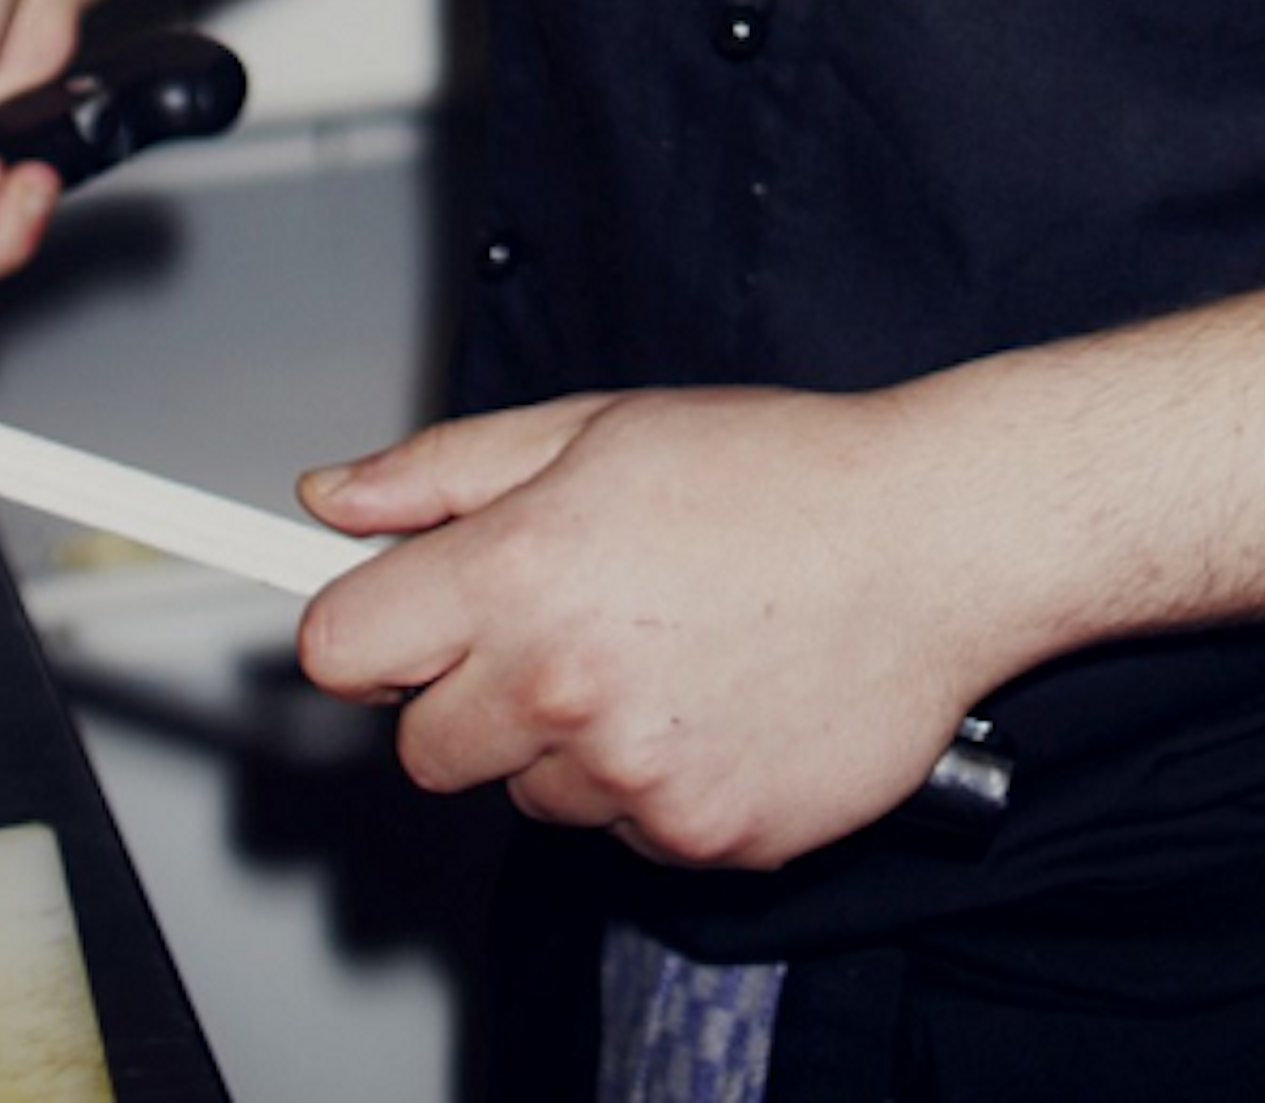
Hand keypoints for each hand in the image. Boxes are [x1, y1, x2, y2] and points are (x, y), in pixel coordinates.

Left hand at [291, 385, 1011, 868]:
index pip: (342, 649)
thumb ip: (444, 470)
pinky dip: (653, 780)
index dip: (368, 627)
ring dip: (568, 738)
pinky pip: (621, 831)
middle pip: (424, 747)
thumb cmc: (780, 472)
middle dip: (469, 694)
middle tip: (558, 623)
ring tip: (665, 649)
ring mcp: (631, 776)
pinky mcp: (696, 839)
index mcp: (524, 570)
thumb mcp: (598, 426)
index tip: (393, 618)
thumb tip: (332, 498)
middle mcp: (563, 684)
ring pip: (529, 791)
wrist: (932, 545)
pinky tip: (716, 699)